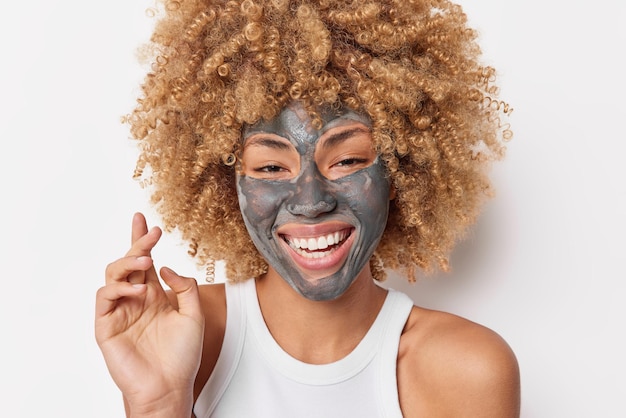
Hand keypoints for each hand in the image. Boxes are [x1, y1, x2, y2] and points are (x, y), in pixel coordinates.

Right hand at [95, 213, 203, 416]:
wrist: (170, 387)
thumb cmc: (182, 356)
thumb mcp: (194, 315)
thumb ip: (185, 288)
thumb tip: (166, 268)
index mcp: (154, 296)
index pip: (145, 262)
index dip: (143, 241)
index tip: (147, 221)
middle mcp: (135, 300)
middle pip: (128, 262)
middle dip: (137, 243)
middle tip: (150, 230)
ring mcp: (120, 312)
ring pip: (113, 275)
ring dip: (128, 263)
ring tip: (147, 261)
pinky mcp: (106, 326)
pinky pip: (104, 298)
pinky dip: (118, 288)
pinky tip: (138, 291)